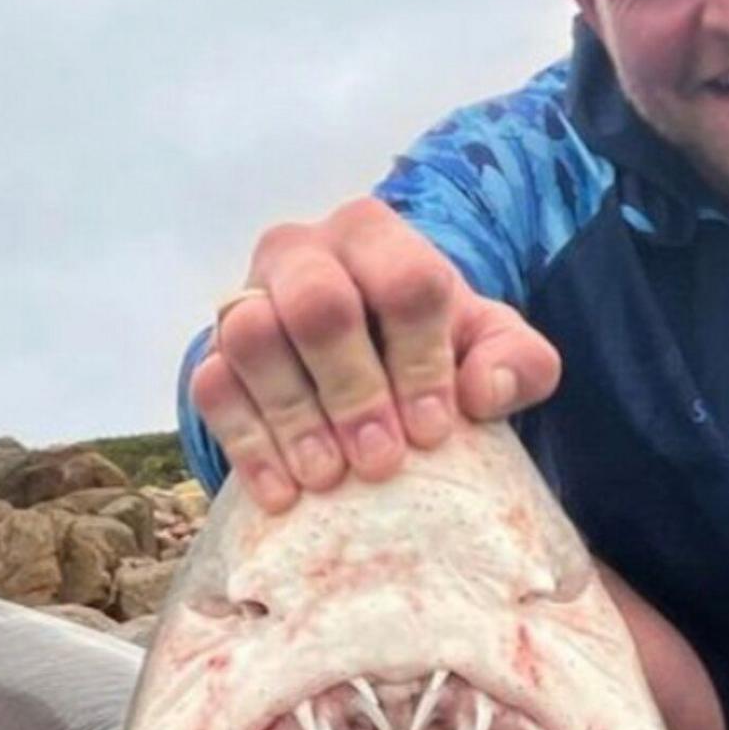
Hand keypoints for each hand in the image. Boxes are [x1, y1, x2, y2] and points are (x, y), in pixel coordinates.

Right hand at [185, 196, 562, 513]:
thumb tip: (484, 392)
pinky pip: (212, 387)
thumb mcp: (489, 347)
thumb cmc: (431, 347)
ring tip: (329, 477)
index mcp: (375, 236)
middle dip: (352, 389)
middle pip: (317, 303)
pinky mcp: (212, 354)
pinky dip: (248, 444)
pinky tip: (284, 493)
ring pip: (251, 337)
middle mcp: (302, 253)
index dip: (421, 360)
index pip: (403, 282)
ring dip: (294, 414)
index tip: (435, 430)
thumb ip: (516, 361)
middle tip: (380, 461)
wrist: (363, 361)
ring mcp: (247, 298)